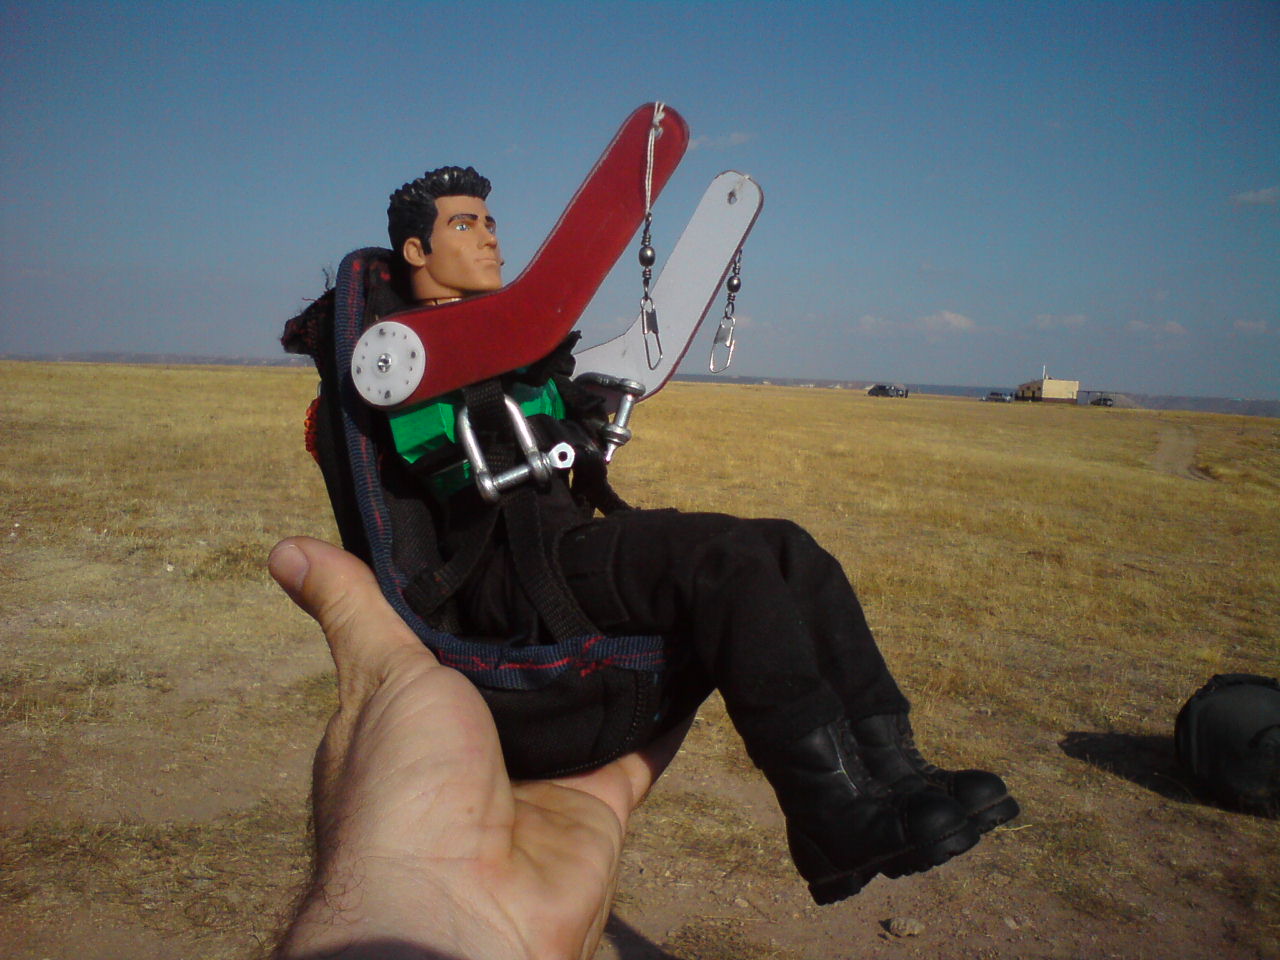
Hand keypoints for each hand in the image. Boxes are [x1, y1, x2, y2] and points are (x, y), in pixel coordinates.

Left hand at [268, 537, 685, 959]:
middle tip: (597, 543)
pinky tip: (689, 649)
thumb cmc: (402, 790)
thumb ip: (355, 610)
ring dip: (615, 660)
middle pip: (529, 673)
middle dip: (556, 622)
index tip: (519, 529)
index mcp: (420, 717)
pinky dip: (666, 709)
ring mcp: (543, 779)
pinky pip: (643, 747)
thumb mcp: (378, 674)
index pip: (454, 639)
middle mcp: (480, 749)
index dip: (482, 592)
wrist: (462, 904)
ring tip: (647, 582)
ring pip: (588, 705)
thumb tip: (285, 549)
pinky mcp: (600, 804)